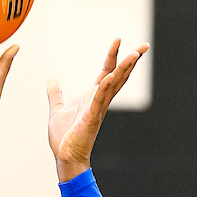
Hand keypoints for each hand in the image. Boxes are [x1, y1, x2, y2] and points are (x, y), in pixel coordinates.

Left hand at [47, 39, 148, 182]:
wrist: (65, 156)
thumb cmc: (65, 137)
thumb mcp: (57, 109)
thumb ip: (56, 94)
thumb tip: (52, 80)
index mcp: (93, 96)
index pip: (106, 71)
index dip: (113, 55)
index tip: (119, 39)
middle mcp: (100, 100)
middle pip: (119, 75)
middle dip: (131, 60)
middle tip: (144, 45)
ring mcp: (98, 109)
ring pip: (114, 85)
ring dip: (124, 69)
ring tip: (134, 54)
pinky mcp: (91, 118)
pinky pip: (99, 100)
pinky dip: (104, 88)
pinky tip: (108, 76)